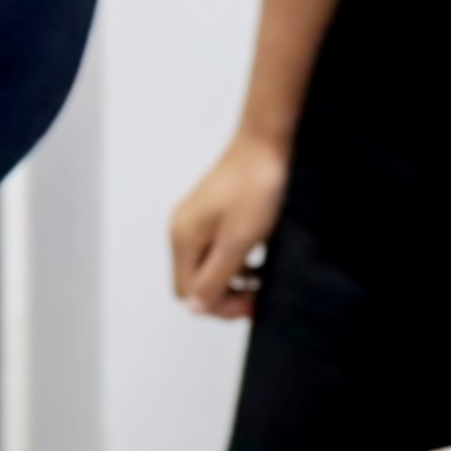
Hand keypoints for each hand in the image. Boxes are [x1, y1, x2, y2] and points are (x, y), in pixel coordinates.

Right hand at [166, 130, 288, 317]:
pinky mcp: (213, 213)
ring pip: (208, 267)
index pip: (187, 293)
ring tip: (261, 278)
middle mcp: (183, 230)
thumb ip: (214, 277)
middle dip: (226, 295)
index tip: (250, 301)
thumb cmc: (256, 185)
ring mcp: (197, 220)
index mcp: (183, 238)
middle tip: (258, 294)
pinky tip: (258, 259)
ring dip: (233, 279)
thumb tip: (193, 308)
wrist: (268, 142)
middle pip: (195, 282)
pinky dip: (237, 261)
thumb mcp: (238, 240)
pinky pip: (218, 250)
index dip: (218, 305)